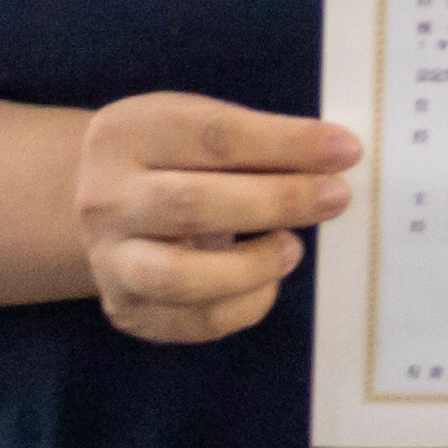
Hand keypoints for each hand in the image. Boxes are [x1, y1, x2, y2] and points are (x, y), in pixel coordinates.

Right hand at [72, 94, 357, 342]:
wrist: (102, 204)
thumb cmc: (169, 156)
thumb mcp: (197, 126)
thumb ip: (256, 140)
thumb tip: (335, 159)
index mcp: (126, 134)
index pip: (213, 137)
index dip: (286, 143)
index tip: (345, 150)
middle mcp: (105, 199)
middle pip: (192, 205)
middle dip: (277, 202)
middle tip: (335, 198)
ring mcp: (110, 261)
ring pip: (180, 277)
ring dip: (253, 265)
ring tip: (293, 248)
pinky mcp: (127, 311)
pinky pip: (194, 322)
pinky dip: (245, 304)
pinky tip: (268, 281)